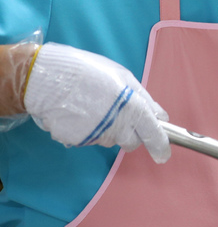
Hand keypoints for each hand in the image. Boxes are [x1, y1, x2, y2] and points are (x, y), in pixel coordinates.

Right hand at [23, 44, 169, 161]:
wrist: (45, 77)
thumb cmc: (87, 71)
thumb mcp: (123, 76)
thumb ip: (144, 98)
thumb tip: (160, 117)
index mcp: (132, 107)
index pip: (153, 134)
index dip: (160, 146)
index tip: (163, 155)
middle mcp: (116, 126)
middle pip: (131, 142)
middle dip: (129, 134)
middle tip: (117, 114)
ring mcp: (95, 135)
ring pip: (109, 140)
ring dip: (107, 128)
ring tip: (92, 106)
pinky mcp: (77, 140)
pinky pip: (89, 139)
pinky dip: (87, 129)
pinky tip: (78, 112)